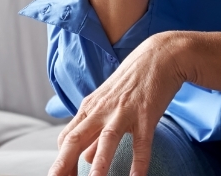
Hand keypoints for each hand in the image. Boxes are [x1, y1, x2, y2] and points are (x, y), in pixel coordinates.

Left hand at [48, 33, 187, 175]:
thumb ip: (95, 132)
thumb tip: (85, 158)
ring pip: (106, 140)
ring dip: (99, 164)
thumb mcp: (108, 104)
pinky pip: (141, 142)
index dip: (61, 160)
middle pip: (76, 138)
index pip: (67, 137)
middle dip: (64, 163)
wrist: (158, 56)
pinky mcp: (145, 114)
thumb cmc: (132, 82)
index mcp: (89, 108)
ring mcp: (123, 112)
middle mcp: (101, 110)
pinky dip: (139, 162)